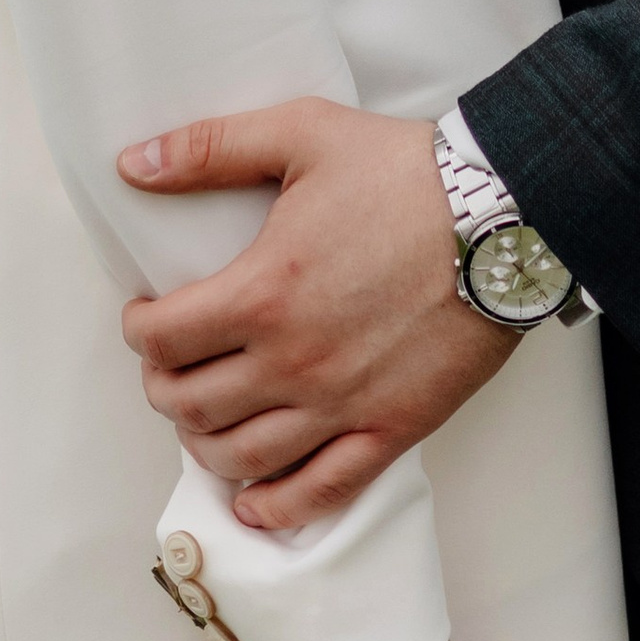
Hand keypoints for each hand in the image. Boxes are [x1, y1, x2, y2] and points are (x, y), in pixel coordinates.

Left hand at [118, 100, 511, 528]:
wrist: (505, 216)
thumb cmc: (406, 173)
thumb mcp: (301, 134)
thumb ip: (210, 148)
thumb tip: (135, 164)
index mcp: (263, 292)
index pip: (163, 339)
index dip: (139, 331)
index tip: (145, 318)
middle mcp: (294, 361)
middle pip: (191, 404)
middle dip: (163, 387)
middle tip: (169, 365)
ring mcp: (342, 403)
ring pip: (242, 457)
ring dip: (204, 445)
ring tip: (203, 420)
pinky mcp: (392, 429)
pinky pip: (322, 491)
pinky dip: (277, 507)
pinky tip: (255, 502)